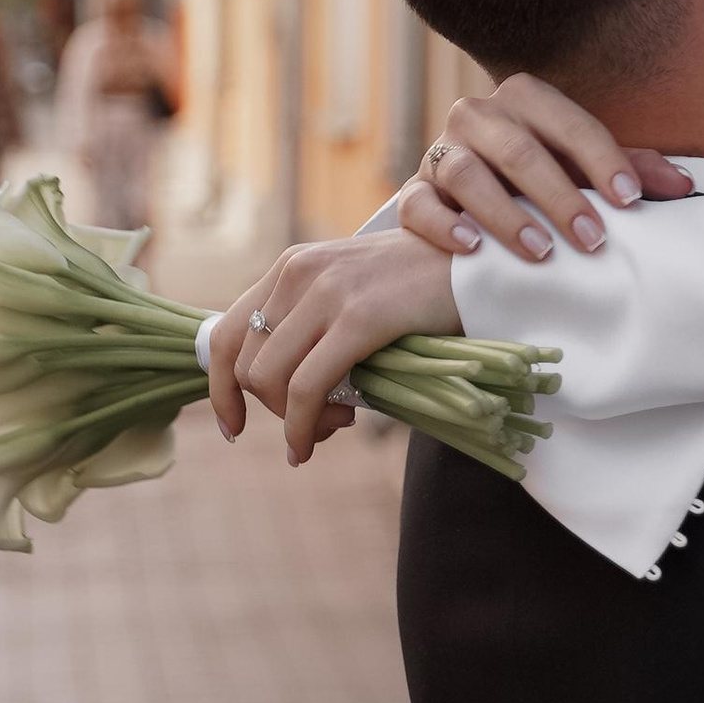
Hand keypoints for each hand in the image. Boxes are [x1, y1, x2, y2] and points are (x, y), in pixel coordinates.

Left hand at [210, 231, 458, 463]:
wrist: (482, 263)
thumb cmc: (426, 287)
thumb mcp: (355, 293)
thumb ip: (315, 324)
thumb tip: (285, 389)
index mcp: (292, 265)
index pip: (225, 333)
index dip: (221, 388)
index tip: (234, 427)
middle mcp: (299, 272)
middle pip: (246, 365)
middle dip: (271, 410)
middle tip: (317, 426)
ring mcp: (327, 292)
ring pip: (269, 380)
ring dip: (294, 421)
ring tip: (335, 426)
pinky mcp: (359, 317)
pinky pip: (307, 388)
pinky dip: (304, 426)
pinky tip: (320, 440)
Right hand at [394, 74, 693, 264]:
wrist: (470, 200)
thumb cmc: (541, 179)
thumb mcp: (584, 169)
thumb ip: (630, 172)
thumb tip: (686, 185)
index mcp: (524, 98)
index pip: (569, 123)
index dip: (602, 160)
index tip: (631, 202)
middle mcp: (477, 115)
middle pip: (517, 148)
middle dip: (559, 195)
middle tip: (593, 239)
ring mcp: (440, 151)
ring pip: (465, 173)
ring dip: (505, 213)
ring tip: (540, 251)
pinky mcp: (413, 191)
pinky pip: (419, 205)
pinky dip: (443, 226)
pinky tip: (472, 248)